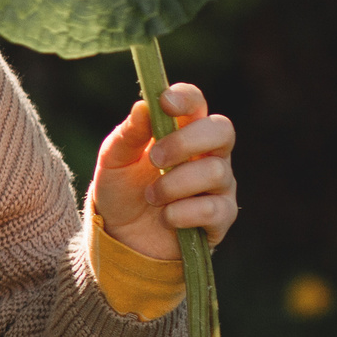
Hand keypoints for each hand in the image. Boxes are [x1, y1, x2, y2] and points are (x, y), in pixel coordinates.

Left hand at [91, 82, 236, 259]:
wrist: (121, 238)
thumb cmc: (121, 191)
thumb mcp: (114, 161)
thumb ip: (128, 135)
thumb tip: (143, 105)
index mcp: (181, 131)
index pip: (196, 103)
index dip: (185, 98)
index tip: (165, 103)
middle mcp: (208, 154)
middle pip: (222, 130)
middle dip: (186, 142)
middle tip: (154, 159)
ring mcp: (220, 185)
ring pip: (216, 171)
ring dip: (174, 184)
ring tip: (150, 196)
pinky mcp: (222, 216)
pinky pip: (212, 209)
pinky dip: (181, 213)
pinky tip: (165, 218)